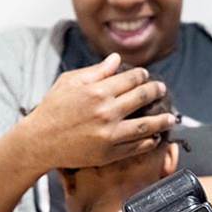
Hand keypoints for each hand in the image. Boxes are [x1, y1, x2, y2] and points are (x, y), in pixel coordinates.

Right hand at [21, 53, 176, 169]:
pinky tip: (156, 137)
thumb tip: (117, 59)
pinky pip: (137, 146)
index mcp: (97, 91)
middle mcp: (106, 112)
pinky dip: (149, 141)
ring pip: (146, 125)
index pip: (131, 79)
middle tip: (162, 90)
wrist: (39, 141)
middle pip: (142, 98)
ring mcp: (110, 134)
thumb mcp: (69, 82)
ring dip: (162, 120)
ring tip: (171, 118)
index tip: (146, 76)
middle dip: (156, 91)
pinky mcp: (110, 152)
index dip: (142, 76)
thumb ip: (96, 71)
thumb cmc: (52, 108)